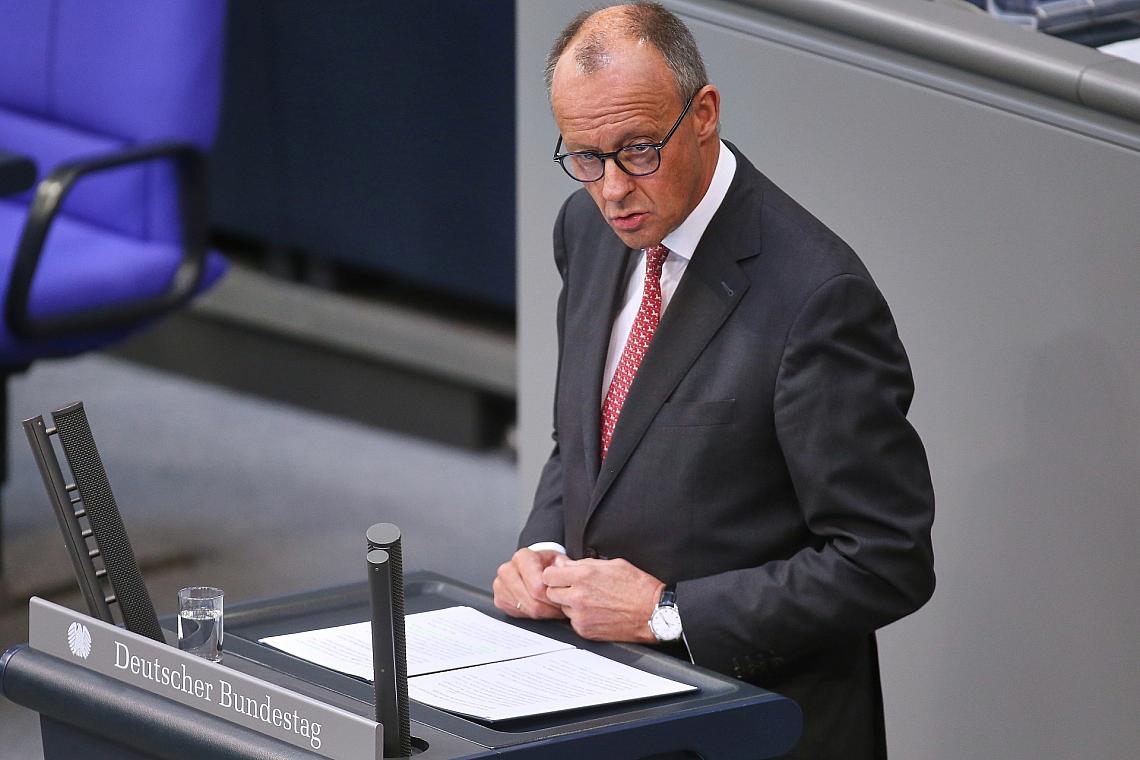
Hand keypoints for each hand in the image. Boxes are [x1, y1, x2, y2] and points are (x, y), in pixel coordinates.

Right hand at [493, 548, 565, 619]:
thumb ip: (563, 568)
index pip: (537, 587)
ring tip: (552, 607)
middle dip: (549, 608)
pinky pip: (518, 614)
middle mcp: (507, 570)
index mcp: (522, 557)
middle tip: (560, 608)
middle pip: (531, 601)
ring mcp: (500, 585)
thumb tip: (564, 576)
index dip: (553, 597)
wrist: (534, 566)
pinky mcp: (499, 599)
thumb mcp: (559, 561)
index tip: (563, 599)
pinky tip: (540, 607)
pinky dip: (532, 614)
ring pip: (526, 610)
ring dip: (542, 613)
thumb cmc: (546, 565)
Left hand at [542, 556, 663, 642]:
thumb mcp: (611, 563)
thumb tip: (565, 565)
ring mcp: (581, 615)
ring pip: (562, 608)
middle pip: (550, 593)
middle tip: (574, 588)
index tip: (560, 575)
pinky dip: (580, 617)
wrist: (652, 612)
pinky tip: (596, 612)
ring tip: (591, 600)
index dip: (554, 574)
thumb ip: (583, 564)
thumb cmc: (637, 586)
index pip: (548, 575)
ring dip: (570, 604)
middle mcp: (578, 596)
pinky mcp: (585, 630)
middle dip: (560, 589)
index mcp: (583, 575)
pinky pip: (573, 622)